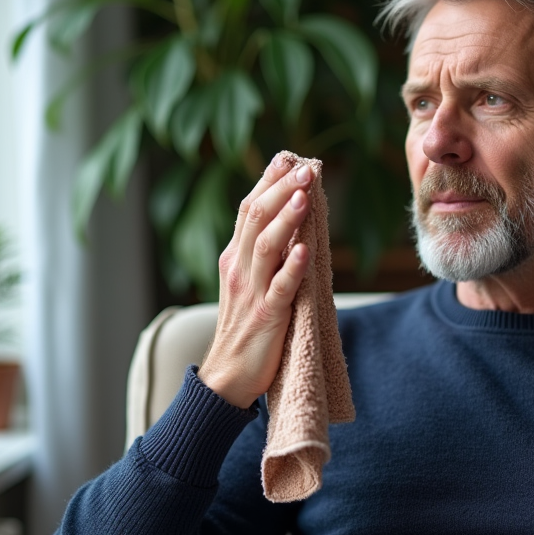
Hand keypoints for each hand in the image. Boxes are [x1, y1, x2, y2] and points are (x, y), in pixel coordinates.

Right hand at [198, 154, 312, 407]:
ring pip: (266, 247)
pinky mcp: (266, 317)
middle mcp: (239, 268)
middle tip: (306, 168)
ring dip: (287, 219)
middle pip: (256, 218)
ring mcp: (251, 292)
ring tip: (305, 196)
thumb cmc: (245, 326)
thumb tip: (288, 214)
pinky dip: (292, 268)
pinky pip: (279, 289)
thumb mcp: (248, 281)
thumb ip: (263, 249)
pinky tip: (304, 249)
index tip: (289, 157)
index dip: (268, 181)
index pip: (247, 208)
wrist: (227, 377)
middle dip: (282, 190)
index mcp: (234, 256)